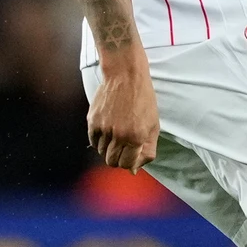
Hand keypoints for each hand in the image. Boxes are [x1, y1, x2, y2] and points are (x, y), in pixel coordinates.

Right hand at [87, 56, 159, 171]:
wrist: (125, 76)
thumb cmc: (143, 100)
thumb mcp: (153, 125)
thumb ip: (147, 149)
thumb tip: (134, 170)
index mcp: (136, 137)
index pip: (127, 165)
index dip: (129, 163)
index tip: (131, 155)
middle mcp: (118, 135)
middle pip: (112, 162)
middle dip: (118, 158)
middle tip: (123, 147)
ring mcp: (103, 128)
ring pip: (101, 152)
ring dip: (109, 148)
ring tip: (117, 133)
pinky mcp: (92, 121)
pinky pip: (93, 141)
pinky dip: (100, 140)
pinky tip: (108, 129)